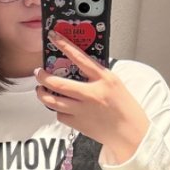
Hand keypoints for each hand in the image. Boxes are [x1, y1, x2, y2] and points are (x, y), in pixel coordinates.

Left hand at [35, 32, 149, 162]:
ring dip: (42, 94)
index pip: (79, 58)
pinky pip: (60, 115)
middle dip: (43, 77)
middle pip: (58, 83)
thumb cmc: (124, 107)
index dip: (64, 45)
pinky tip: (61, 106)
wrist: (130, 133)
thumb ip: (97, 74)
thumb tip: (76, 65)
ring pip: (52, 101)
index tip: (53, 37)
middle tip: (39, 73)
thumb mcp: (114, 83)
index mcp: (103, 79)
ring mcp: (83, 110)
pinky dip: (57, 109)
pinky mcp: (78, 124)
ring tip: (41, 89)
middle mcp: (91, 94)